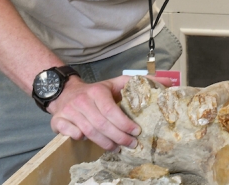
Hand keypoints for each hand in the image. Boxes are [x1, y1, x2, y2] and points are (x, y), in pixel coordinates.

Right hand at [48, 75, 173, 149]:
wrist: (66, 92)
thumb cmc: (97, 91)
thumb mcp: (118, 83)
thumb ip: (142, 82)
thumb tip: (169, 81)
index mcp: (97, 91)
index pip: (111, 111)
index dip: (124, 124)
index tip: (137, 132)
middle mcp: (82, 101)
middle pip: (101, 125)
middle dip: (118, 138)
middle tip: (131, 145)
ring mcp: (69, 111)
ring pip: (88, 132)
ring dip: (104, 143)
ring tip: (117, 148)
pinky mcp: (58, 120)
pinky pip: (69, 133)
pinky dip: (78, 138)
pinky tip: (88, 141)